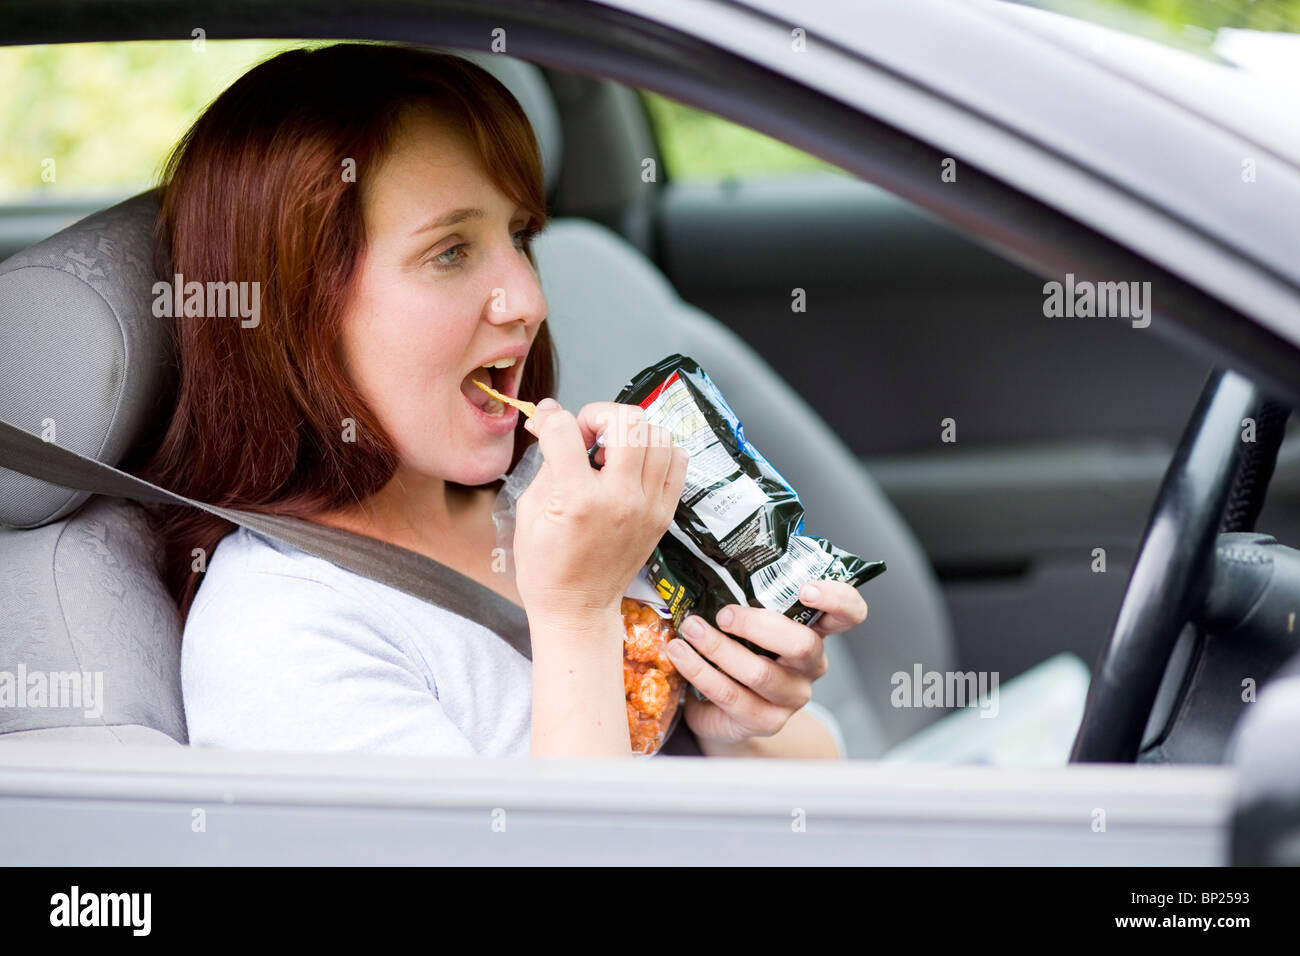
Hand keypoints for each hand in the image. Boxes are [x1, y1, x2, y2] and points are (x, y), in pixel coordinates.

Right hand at [514, 398, 687, 634]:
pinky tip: (634, 465)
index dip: (551, 419)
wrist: (578, 609)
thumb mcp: (530, 510)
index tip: (547, 427)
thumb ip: (545, 459)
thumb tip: (549, 416)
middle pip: (627, 421)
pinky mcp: (664, 514)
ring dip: (631, 431)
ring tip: (611, 451)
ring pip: (658, 434)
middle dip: (600, 414)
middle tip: (587, 435)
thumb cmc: (547, 566)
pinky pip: (677, 461)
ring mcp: (648, 507)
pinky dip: (658, 451)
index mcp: (577, 500)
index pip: (566, 430)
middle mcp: (620, 499)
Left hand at [666, 580, 867, 744]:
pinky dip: (700, 670)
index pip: (848, 614)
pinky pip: (730, 695)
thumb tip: (715, 555)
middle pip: (802, 644)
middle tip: (724, 614)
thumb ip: (748, 595)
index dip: (837, 600)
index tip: (806, 589)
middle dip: (758, 625)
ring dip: (717, 647)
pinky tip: (679, 654)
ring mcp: (791, 696)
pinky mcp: (765, 721)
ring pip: (759, 673)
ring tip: (689, 629)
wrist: (722, 710)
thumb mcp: (750, 621)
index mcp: (814, 631)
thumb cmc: (739, 651)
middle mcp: (810, 665)